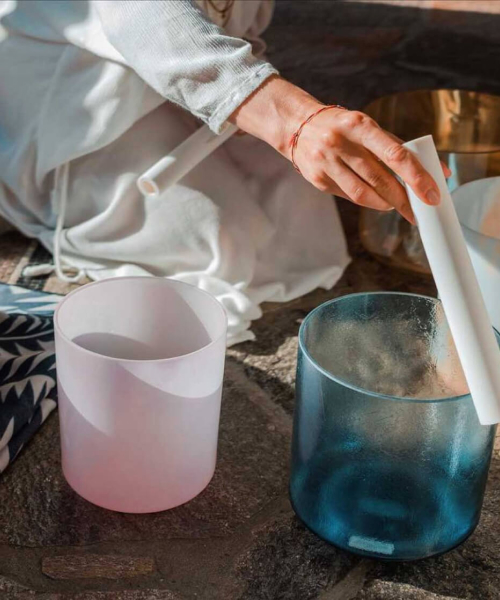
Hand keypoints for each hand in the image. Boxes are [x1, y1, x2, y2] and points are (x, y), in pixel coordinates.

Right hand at [230, 76, 450, 223]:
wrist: (297, 127)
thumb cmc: (341, 127)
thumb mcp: (366, 127)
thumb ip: (397, 147)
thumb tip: (435, 170)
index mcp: (360, 125)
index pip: (395, 154)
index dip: (416, 177)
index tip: (431, 194)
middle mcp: (341, 143)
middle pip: (380, 179)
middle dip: (403, 199)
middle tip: (417, 210)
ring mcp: (327, 163)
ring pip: (363, 194)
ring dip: (385, 204)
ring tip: (396, 207)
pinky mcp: (318, 179)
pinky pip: (348, 196)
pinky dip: (366, 200)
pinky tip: (374, 200)